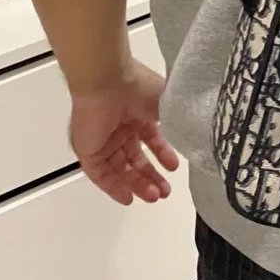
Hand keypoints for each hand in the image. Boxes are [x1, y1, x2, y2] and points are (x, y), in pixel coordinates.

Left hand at [70, 60, 180, 205]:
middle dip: (151, 176)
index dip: (162, 154)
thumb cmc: (139, 86)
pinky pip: (100, 174)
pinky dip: (114, 188)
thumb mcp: (167, 103)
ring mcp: (103, 139)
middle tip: (165, 191)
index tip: (174, 167)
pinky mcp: (88, 150)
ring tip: (155, 196)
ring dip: (137, 184)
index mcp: (138, 112)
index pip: (151, 139)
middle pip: (135, 158)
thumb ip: (176, 121)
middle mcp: (120, 126)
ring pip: (120, 169)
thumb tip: (192, 133)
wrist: (108, 82)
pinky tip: (128, 197)